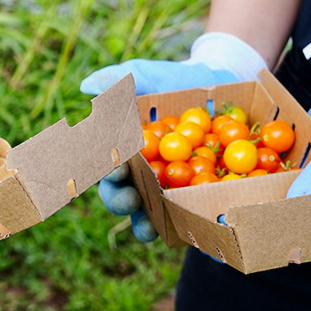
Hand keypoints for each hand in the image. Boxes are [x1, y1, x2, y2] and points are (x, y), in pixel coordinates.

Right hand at [85, 32, 266, 242]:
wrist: (221, 85)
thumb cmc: (176, 82)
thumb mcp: (149, 77)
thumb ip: (119, 80)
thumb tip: (89, 86)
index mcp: (125, 151)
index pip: (108, 166)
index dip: (108, 171)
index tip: (115, 168)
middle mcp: (142, 175)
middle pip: (124, 196)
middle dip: (122, 202)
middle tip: (131, 199)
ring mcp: (170, 190)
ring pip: (152, 215)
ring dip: (146, 225)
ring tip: (150, 230)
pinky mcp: (198, 198)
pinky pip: (193, 218)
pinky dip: (193, 230)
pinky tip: (191, 233)